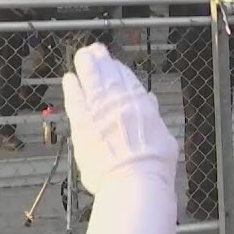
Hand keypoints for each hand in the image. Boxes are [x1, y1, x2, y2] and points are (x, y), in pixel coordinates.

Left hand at [62, 44, 176, 194]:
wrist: (134, 182)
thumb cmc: (154, 166)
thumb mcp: (164, 138)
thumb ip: (153, 118)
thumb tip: (149, 102)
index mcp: (140, 105)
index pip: (128, 80)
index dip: (119, 69)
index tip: (114, 63)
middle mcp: (119, 103)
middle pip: (108, 75)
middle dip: (101, 61)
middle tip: (94, 51)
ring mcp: (99, 112)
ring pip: (91, 81)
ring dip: (86, 66)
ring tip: (82, 56)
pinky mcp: (82, 124)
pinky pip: (75, 100)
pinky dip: (72, 87)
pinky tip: (69, 78)